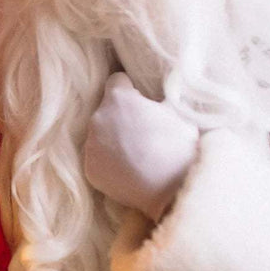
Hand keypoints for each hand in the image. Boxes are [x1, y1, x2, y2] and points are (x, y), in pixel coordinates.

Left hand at [82, 73, 199, 219]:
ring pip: (100, 136)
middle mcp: (97, 120)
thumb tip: (159, 92)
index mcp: (118, 100)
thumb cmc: (179, 146)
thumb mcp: (178, 111)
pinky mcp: (90, 170)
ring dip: (113, 140)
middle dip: (121, 117)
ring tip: (137, 154)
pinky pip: (98, 159)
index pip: (116, 81)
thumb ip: (160, 98)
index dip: (130, 89)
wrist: (173, 189)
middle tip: (142, 132)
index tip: (140, 99)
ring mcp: (90, 146)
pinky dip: (110, 162)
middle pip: (107, 111)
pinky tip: (129, 170)